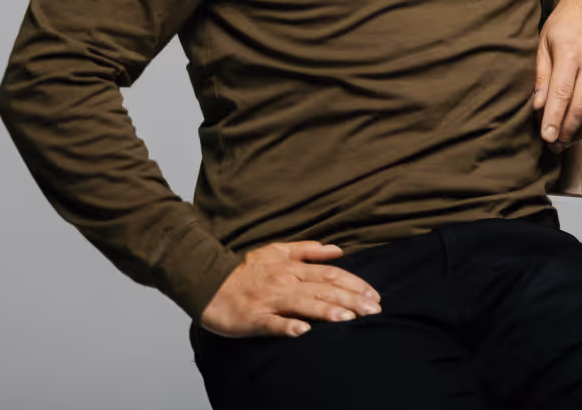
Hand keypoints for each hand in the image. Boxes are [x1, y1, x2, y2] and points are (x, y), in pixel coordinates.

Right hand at [198, 241, 380, 337]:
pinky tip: (302, 331)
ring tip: (348, 319)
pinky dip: (287, 327)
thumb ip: (308, 250)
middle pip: (324, 290)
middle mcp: (285, 283)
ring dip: (326, 312)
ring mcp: (269, 301)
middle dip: (351, 300)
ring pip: (303, 305)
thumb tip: (337, 249)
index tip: (374, 294)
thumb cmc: (245, 270)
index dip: (354, 283)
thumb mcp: (276, 251)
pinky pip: (272, 323)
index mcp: (292, 268)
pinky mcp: (253, 319)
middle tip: (374, 310)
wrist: (207, 283)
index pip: (330, 275)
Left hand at [533, 0, 581, 151]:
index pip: (562, 95)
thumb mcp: (544, 43)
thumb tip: (538, 106)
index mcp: (571, 54)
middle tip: (555, 146)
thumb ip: (542, 76)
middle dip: (567, 131)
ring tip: (568, 141)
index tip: (546, 139)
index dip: (554, 120)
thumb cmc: (566, 22)